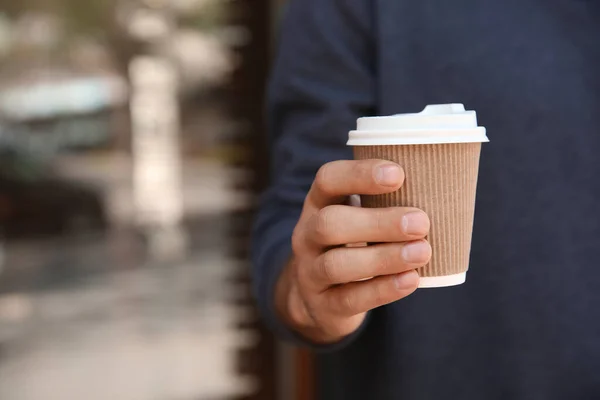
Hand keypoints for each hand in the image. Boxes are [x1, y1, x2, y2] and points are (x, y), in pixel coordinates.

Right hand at [275, 159, 430, 343]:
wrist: (318, 299)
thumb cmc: (353, 245)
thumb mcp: (357, 217)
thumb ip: (387, 202)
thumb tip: (443, 186)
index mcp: (318, 203)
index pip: (327, 179)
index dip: (359, 174)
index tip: (398, 174)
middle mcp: (307, 235)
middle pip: (329, 224)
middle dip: (377, 222)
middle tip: (420, 222)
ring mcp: (310, 273)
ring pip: (336, 264)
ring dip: (383, 258)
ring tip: (422, 252)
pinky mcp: (323, 305)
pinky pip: (349, 299)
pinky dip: (382, 289)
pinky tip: (411, 279)